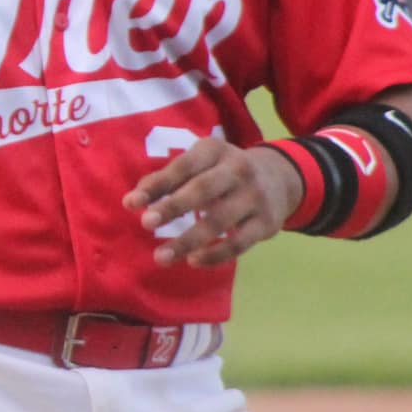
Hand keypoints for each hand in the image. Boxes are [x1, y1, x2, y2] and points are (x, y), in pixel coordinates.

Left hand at [123, 136, 303, 267]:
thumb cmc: (223, 171)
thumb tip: (132, 200)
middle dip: (173, 207)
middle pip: (203, 190)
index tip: (130, 203)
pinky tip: (192, 261)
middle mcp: (238, 170)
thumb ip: (168, 179)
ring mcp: (255, 197)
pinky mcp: (267, 223)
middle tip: (145, 224)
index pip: (183, 166)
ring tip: (161, 257)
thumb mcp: (200, 163)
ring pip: (219, 221)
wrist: (281, 177)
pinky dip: (215, 254)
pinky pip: (239, 243)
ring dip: (188, 240)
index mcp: (215, 150)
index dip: (157, 185)